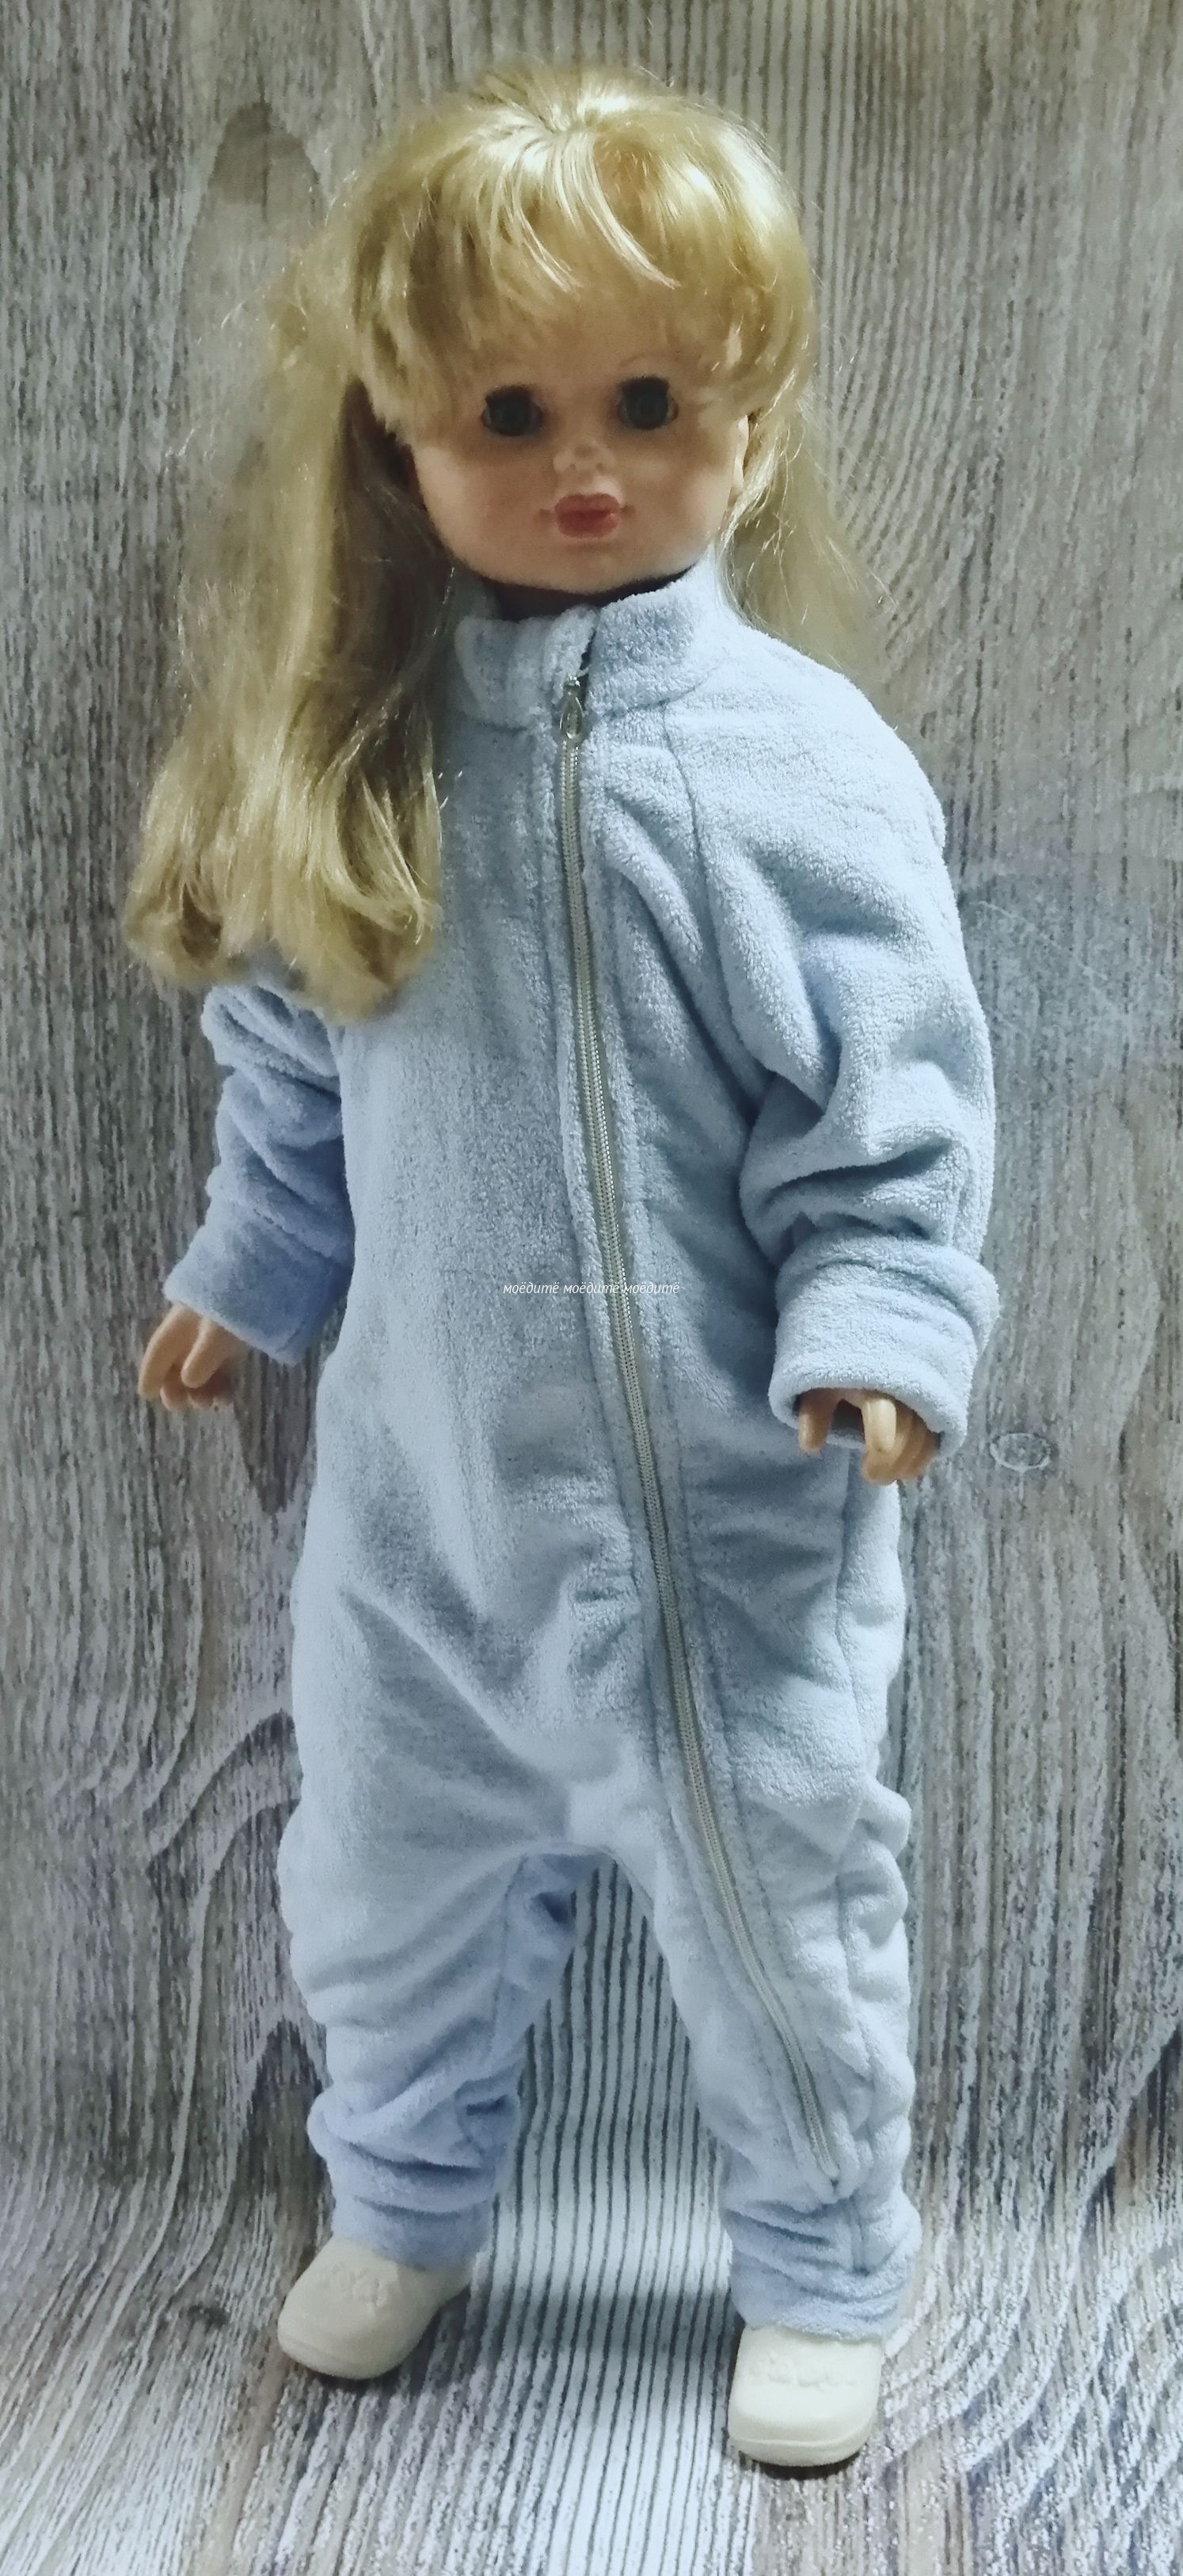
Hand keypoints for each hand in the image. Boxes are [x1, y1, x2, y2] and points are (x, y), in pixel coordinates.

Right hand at [137, 1305, 249, 1411]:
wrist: (265, 1278)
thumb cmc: (233, 1305)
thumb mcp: (215, 1334)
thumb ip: (200, 1359)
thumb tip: (188, 1382)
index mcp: (180, 1323)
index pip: (158, 1351)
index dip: (151, 1373)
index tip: (147, 1394)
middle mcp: (193, 1329)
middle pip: (177, 1362)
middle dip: (176, 1386)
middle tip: (180, 1405)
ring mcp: (215, 1333)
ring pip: (200, 1366)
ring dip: (201, 1388)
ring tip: (210, 1404)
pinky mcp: (236, 1337)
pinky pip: (222, 1365)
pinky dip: (220, 1382)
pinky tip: (226, 1397)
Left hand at [796, 1386, 938, 1484]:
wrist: (864, 1349)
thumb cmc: (838, 1374)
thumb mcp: (818, 1388)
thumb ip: (814, 1414)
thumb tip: (811, 1446)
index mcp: (872, 1385)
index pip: (883, 1413)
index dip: (880, 1445)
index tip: (868, 1471)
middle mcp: (901, 1389)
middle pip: (907, 1430)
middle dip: (891, 1462)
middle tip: (872, 1478)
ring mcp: (919, 1397)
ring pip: (924, 1434)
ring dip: (909, 1462)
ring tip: (890, 1477)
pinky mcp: (929, 1406)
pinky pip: (933, 1433)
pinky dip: (924, 1455)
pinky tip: (909, 1470)